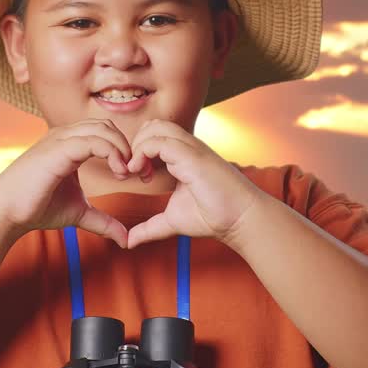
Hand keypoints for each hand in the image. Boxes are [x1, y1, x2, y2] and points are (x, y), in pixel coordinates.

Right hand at [0, 118, 145, 248]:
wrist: (6, 212)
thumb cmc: (36, 208)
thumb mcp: (78, 213)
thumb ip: (102, 221)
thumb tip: (125, 239)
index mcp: (69, 144)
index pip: (105, 133)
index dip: (126, 150)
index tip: (139, 175)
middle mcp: (65, 136)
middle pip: (108, 126)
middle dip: (129, 147)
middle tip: (140, 173)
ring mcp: (60, 139)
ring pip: (103, 129)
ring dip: (123, 149)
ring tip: (127, 173)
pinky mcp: (58, 149)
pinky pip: (93, 141)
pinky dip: (112, 152)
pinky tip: (118, 172)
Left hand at [123, 119, 267, 248]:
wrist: (238, 219)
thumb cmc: (212, 216)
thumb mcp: (171, 221)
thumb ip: (149, 227)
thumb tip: (129, 241)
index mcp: (183, 156)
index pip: (155, 136)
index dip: (138, 150)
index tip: (135, 175)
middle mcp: (187, 147)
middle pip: (153, 125)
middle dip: (135, 143)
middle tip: (132, 171)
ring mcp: (191, 149)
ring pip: (156, 127)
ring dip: (138, 145)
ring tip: (136, 170)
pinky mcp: (192, 156)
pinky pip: (160, 141)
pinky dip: (143, 152)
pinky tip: (143, 173)